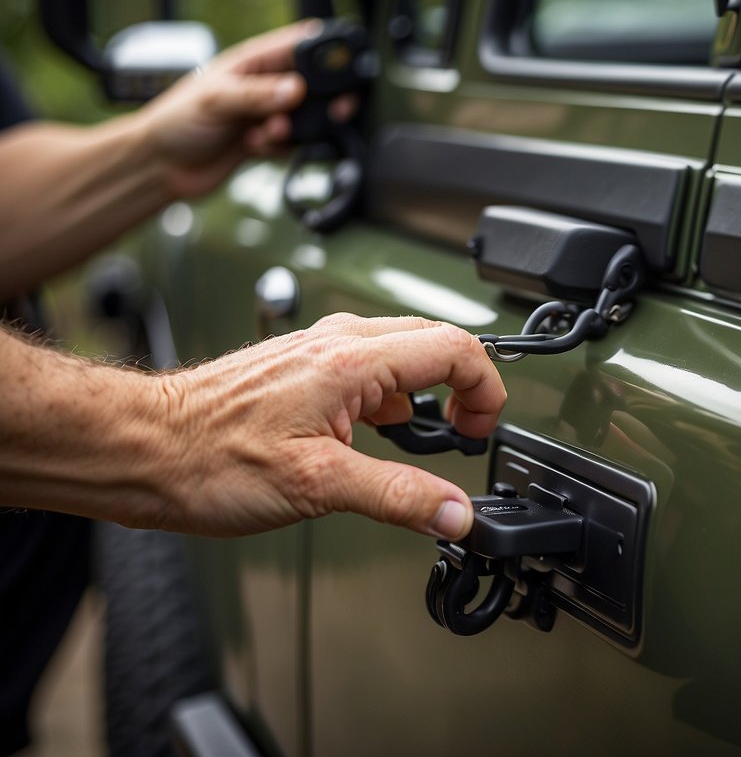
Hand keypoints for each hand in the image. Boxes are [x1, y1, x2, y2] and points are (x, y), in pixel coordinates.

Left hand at [135, 20, 354, 200]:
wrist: (160, 167)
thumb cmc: (175, 121)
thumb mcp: (215, 100)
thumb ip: (256, 95)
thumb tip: (297, 89)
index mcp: (252, 61)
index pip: (298, 44)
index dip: (325, 49)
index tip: (342, 65)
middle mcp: (264, 84)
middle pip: (313, 83)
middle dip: (322, 98)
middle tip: (332, 109)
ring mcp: (266, 113)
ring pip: (306, 116)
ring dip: (296, 128)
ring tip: (271, 132)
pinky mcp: (267, 141)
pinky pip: (293, 142)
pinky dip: (282, 147)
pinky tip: (257, 147)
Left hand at [149, 315, 505, 537]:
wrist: (139, 449)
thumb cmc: (206, 459)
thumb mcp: (318, 487)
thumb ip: (398, 497)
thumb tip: (455, 513)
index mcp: (351, 361)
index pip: (455, 348)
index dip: (486, 389)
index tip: (481, 430)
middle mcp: (336, 341)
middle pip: (435, 340)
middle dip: (465, 385)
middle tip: (465, 433)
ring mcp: (316, 349)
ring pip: (401, 350)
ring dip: (427, 390)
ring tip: (426, 437)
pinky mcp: (299, 365)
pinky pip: (368, 365)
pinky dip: (391, 394)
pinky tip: (374, 434)